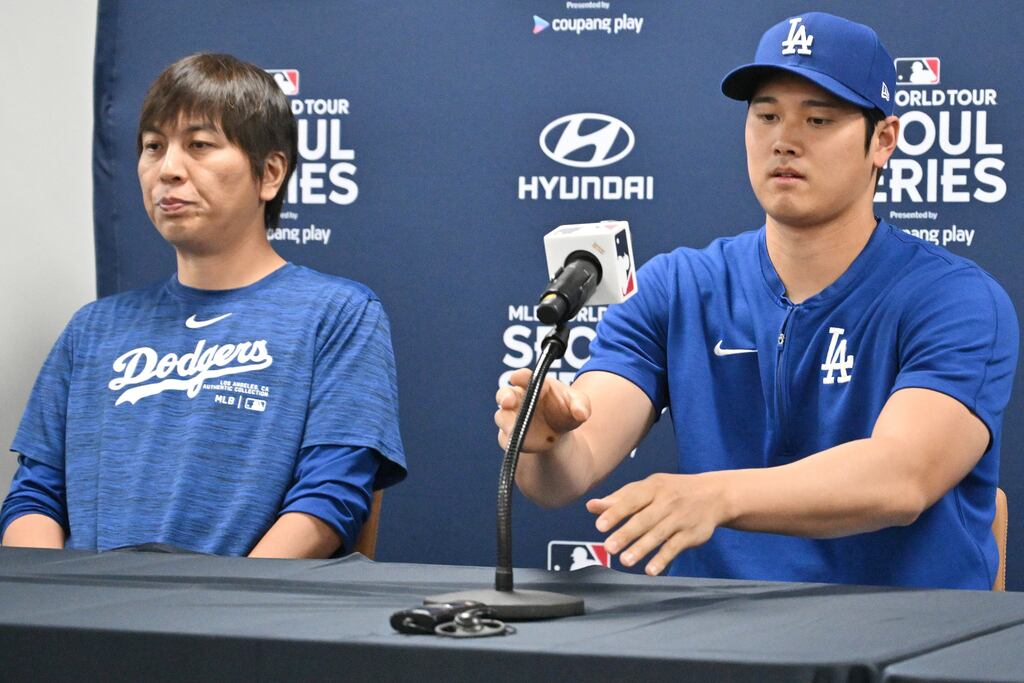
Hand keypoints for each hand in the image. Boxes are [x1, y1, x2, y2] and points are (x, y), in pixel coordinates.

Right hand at [494, 368, 590, 453]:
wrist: (559, 434)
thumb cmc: (565, 410)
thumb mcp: (579, 403)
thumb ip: (581, 405)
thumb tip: (581, 413)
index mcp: (535, 385)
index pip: (524, 376)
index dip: (519, 376)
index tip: (517, 378)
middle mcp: (519, 398)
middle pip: (504, 394)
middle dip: (504, 396)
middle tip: (508, 402)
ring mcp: (512, 417)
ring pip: (502, 416)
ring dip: (506, 421)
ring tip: (514, 428)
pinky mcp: (509, 435)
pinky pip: (504, 437)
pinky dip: (509, 439)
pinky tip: (518, 442)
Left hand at [586, 473, 727, 575]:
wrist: (714, 494)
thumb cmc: (672, 491)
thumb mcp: (648, 488)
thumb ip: (620, 498)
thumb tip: (591, 506)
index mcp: (652, 488)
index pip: (631, 500)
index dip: (615, 513)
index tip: (599, 526)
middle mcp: (666, 501)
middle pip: (644, 519)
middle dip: (626, 533)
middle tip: (608, 547)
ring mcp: (680, 518)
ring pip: (659, 534)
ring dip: (642, 548)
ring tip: (625, 561)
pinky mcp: (692, 534)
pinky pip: (675, 547)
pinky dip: (663, 559)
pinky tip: (650, 570)